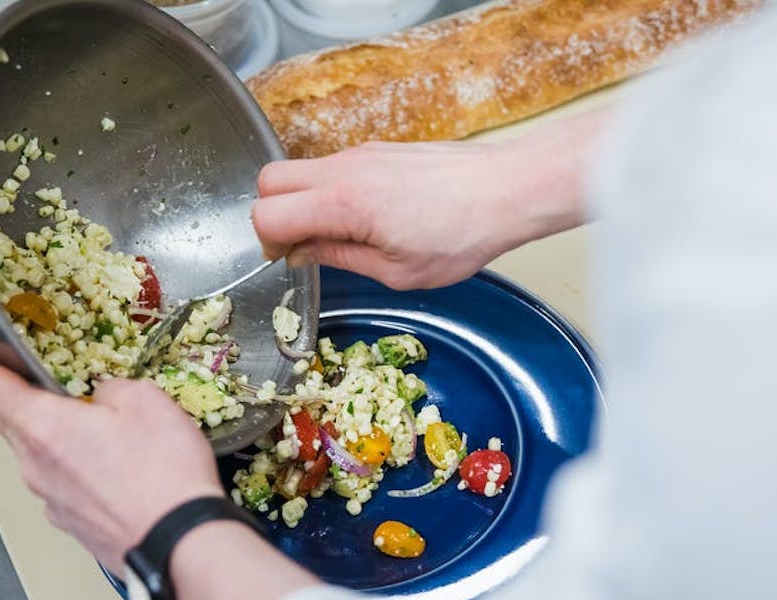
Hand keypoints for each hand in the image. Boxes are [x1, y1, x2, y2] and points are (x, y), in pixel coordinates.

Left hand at [0, 337, 224, 573]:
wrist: (179, 543)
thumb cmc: (164, 471)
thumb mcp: (148, 401)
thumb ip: (114, 389)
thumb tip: (102, 398)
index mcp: (44, 426)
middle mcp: (35, 464)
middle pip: (11, 422)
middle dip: (18, 400)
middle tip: (36, 383)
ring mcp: (50, 499)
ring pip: (39, 456)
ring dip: (57, 439)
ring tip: (100, 434)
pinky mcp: (71, 524)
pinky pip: (63, 485)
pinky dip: (77, 471)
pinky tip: (115, 473)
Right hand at [252, 108, 608, 290]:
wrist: (509, 189)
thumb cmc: (463, 233)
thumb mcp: (397, 271)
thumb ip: (340, 258)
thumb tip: (303, 254)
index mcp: (343, 203)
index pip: (267, 213)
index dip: (268, 243)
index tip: (289, 260)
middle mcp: (344, 169)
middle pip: (269, 179)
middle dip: (273, 215)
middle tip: (301, 245)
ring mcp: (361, 154)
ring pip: (300, 170)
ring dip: (303, 202)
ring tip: (338, 235)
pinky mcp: (378, 150)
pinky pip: (332, 167)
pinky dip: (328, 192)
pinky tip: (363, 219)